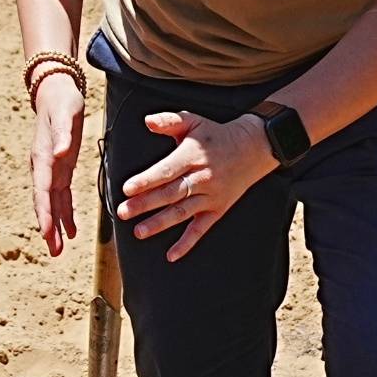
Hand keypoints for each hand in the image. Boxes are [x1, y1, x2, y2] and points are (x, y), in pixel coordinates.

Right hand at [28, 65, 85, 256]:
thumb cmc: (62, 103)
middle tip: (54, 252)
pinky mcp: (61, 169)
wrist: (55, 93)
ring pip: (52, 204)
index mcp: (43, 158)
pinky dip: (65, 214)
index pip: (42, 191)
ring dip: (56, 227)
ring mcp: (51, 170)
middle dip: (48, 228)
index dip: (45, 213)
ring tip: (59, 250)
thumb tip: (62, 154)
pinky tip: (72, 231)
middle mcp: (44, 168)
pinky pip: (62, 196)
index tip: (47, 232)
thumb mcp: (66, 115)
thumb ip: (64, 135)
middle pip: (44, 203)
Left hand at [116, 109, 275, 261]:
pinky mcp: (217, 209)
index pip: (166, 171)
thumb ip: (169, 121)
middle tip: (123, 212)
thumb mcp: (193, 121)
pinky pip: (201, 229)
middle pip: (169, 193)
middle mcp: (201, 178)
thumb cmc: (216, 135)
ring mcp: (210, 196)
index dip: (146, 181)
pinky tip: (172, 255)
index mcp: (192, 156)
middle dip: (144, 204)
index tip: (128, 189)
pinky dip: (187, 243)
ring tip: (139, 232)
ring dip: (160, 223)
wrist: (252, 148)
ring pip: (182, 212)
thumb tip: (147, 121)